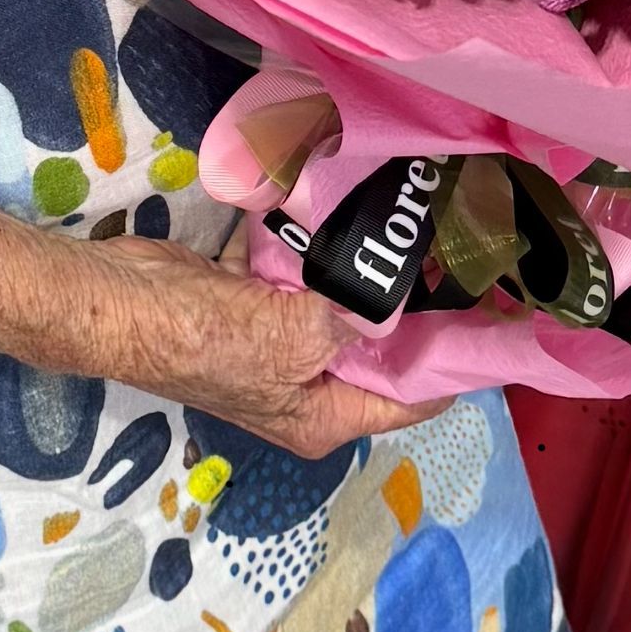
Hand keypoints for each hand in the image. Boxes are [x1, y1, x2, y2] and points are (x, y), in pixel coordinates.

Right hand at [0, 166, 443, 458]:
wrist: (123, 304)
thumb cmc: (207, 337)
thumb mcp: (293, 337)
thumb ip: (356, 321)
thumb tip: (404, 306)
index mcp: (326, 418)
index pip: (414, 402)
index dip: (460, 368)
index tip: (507, 324)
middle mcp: (311, 387)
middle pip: (385, 352)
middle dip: (423, 310)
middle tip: (474, 255)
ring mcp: (285, 343)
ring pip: (350, 309)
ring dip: (378, 273)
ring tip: (432, 225)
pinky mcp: (261, 302)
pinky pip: (313, 278)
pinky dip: (334, 252)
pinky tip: (365, 213)